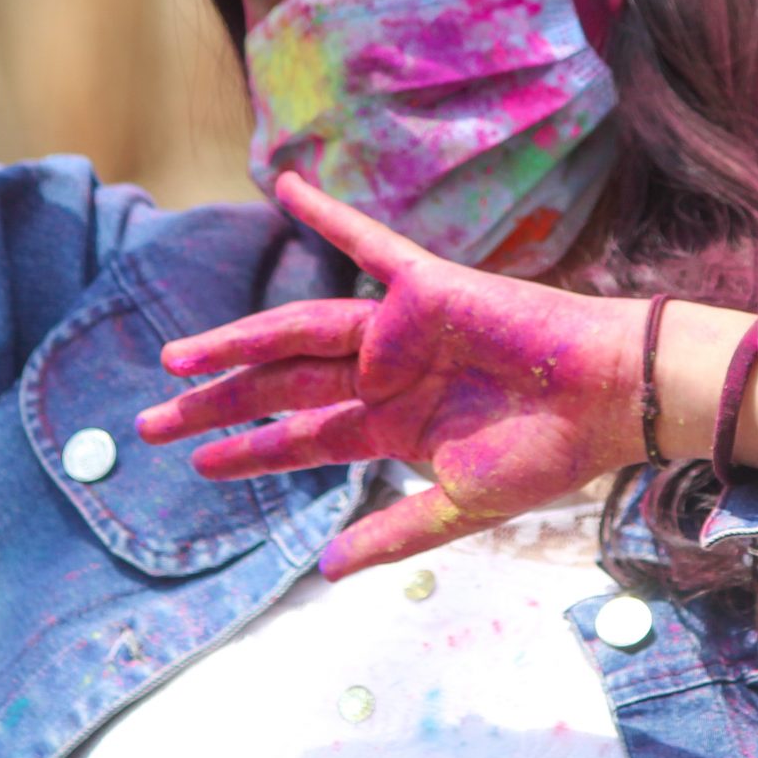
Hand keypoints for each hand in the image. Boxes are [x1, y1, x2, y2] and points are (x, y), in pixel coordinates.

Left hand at [135, 171, 648, 578]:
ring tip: (175, 359)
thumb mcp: (461, 507)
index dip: (248, 451)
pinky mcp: (424, 288)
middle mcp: (384, 375)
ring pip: (296, 335)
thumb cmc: (548, 454)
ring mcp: (399, 330)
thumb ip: (395, 533)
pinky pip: (366, 243)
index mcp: (391, 425)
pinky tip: (283, 186)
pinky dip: (327, 213)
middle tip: (149, 423)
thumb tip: (327, 571)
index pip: (301, 439)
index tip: (198, 464)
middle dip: (216, 404)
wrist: (608, 402)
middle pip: (280, 389)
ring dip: (235, 342)